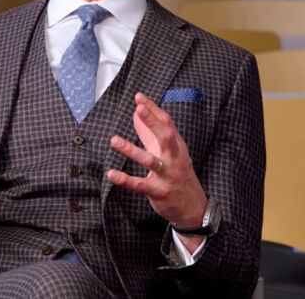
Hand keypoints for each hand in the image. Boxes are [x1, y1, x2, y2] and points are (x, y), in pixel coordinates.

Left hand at [107, 93, 206, 247]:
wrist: (193, 206)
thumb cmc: (177, 173)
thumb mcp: (168, 152)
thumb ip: (150, 132)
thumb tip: (136, 113)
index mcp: (176, 146)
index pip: (167, 123)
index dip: (154, 109)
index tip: (139, 97)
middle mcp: (173, 158)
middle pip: (165, 136)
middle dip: (153, 122)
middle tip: (139, 109)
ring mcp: (166, 175)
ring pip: (150, 160)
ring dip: (131, 150)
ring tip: (114, 140)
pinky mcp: (158, 191)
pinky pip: (139, 184)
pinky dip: (125, 179)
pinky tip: (111, 174)